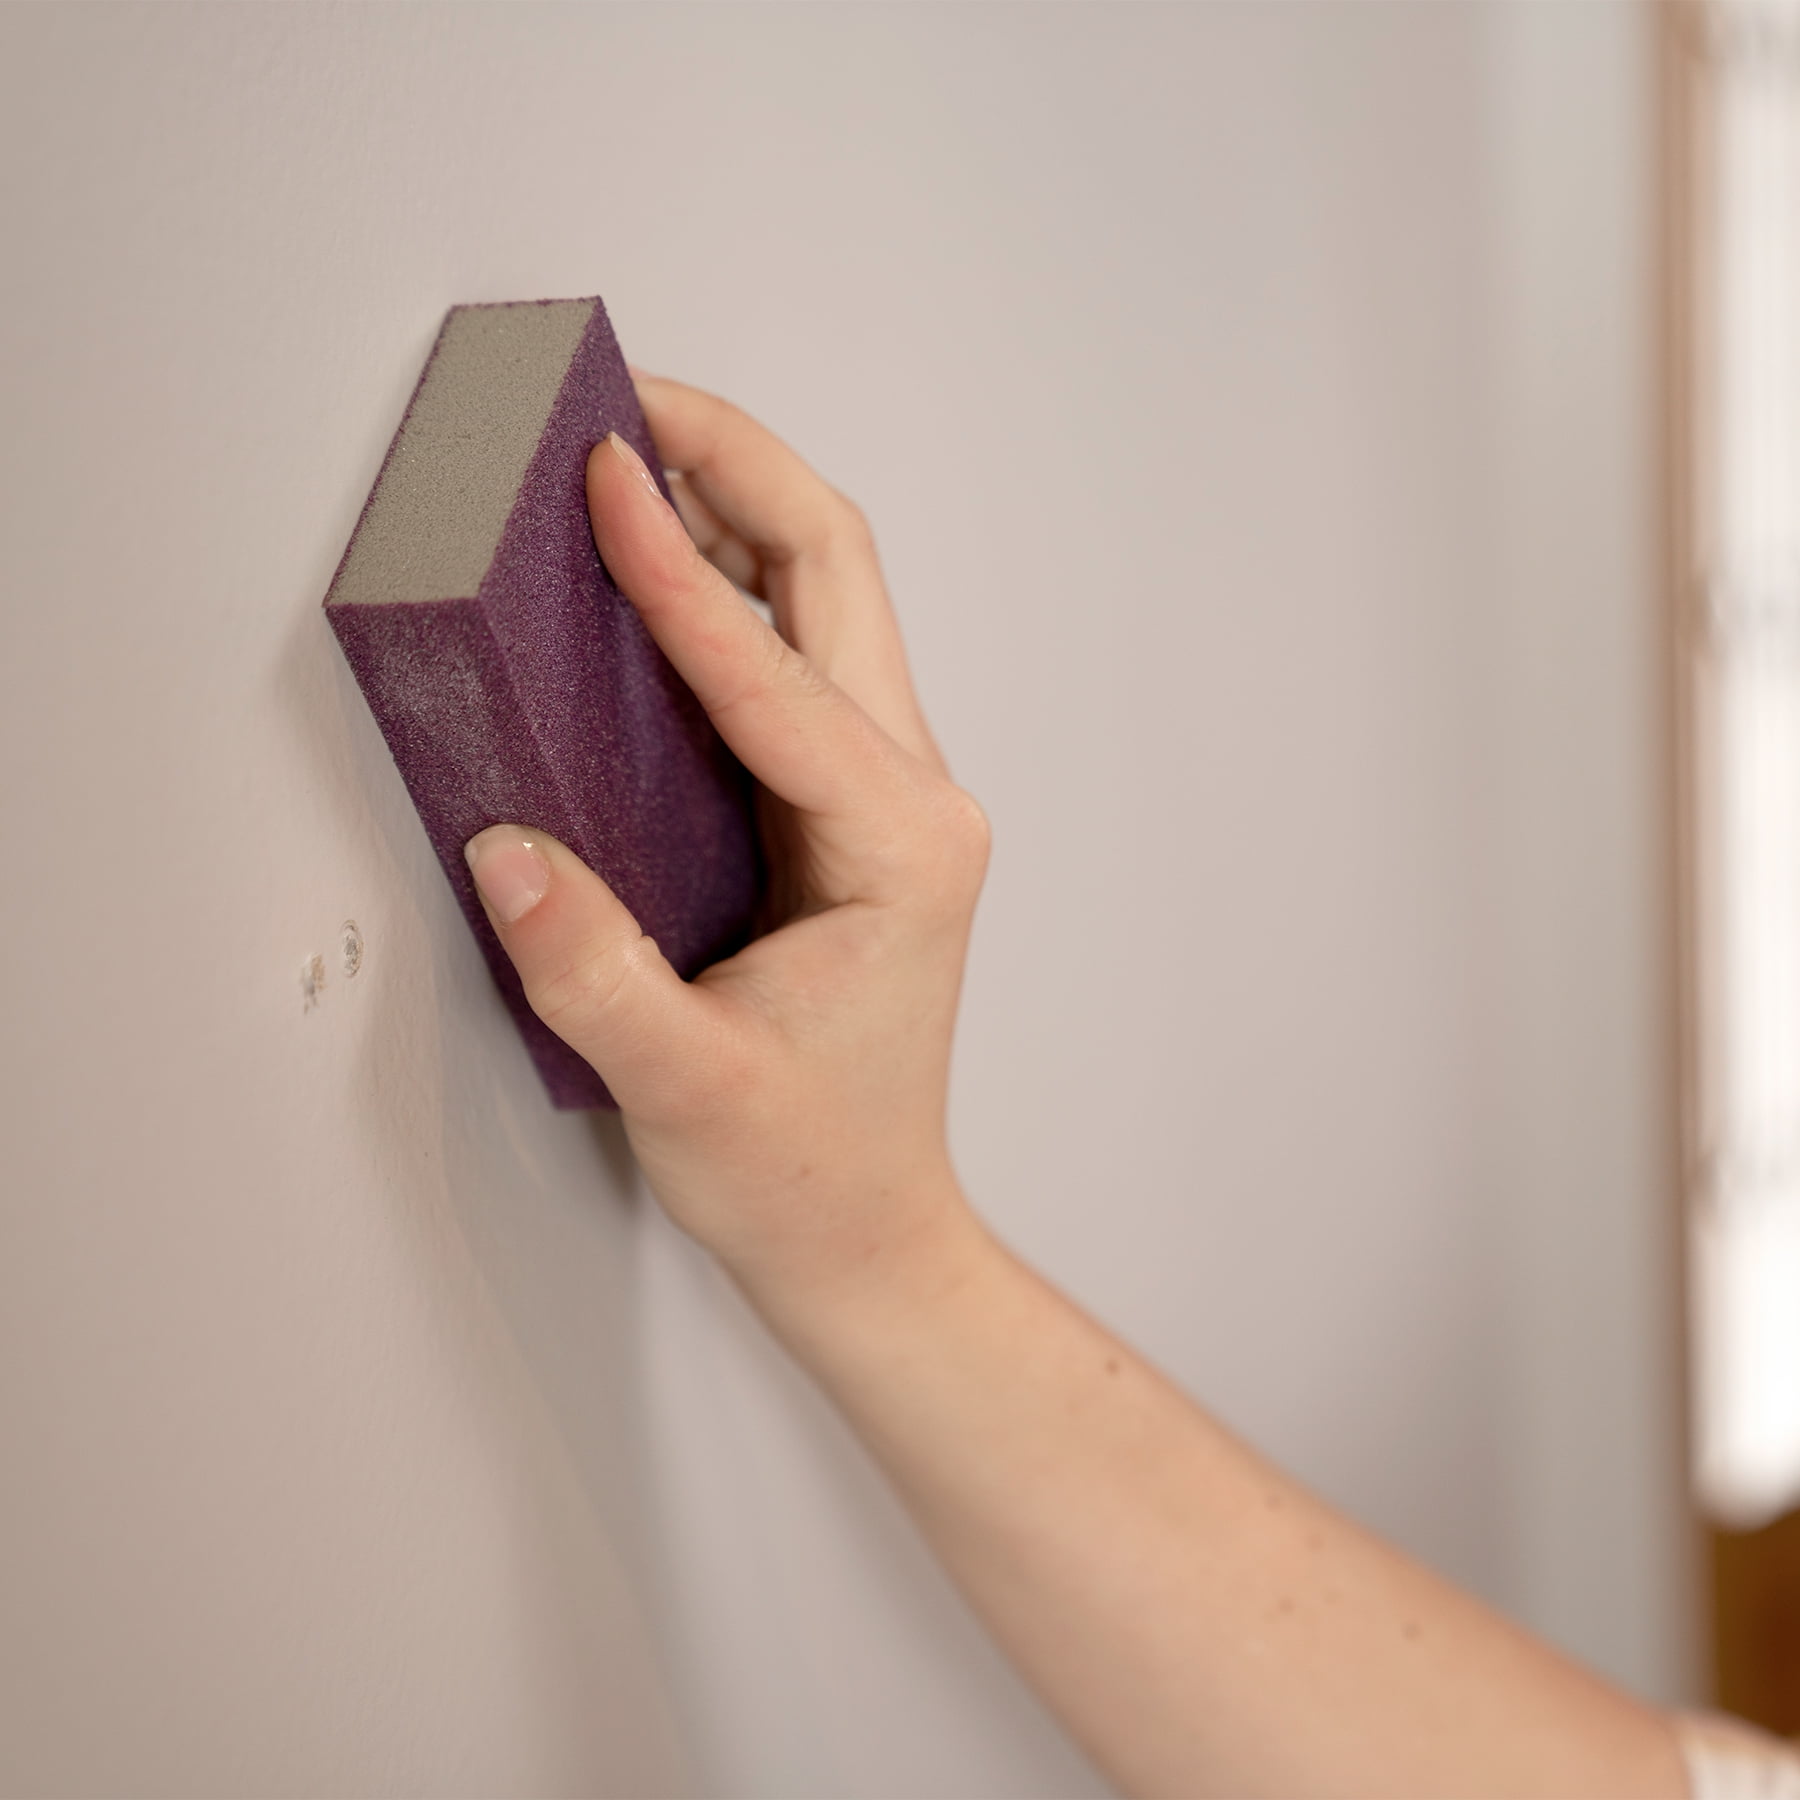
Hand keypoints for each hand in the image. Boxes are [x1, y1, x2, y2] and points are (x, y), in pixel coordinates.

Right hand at [465, 376, 989, 1298]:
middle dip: (738, 470)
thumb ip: (590, 969)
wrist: (866, 1228)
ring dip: (739, 508)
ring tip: (634, 444)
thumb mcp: (684, 1087)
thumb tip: (503, 847)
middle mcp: (913, 798)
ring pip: (827, 600)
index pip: (772, 676)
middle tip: (630, 398)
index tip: (597, 475)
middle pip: (837, 579)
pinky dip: (730, 584)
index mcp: (898, 849)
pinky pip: (795, 655)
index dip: (673, 573)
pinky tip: (660, 557)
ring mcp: (889, 794)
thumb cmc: (805, 1169)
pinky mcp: (848, 806)